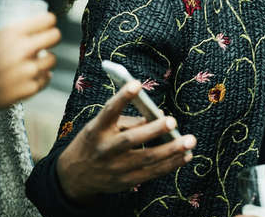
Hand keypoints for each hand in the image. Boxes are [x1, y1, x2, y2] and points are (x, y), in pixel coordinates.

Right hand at [0, 12, 60, 110]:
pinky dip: (41, 78)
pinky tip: (33, 77)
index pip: (47, 20)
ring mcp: (29, 70)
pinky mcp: (29, 88)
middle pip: (55, 37)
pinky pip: (45, 80)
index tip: (47, 24)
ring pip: (52, 60)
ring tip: (37, 61)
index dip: (48, 21)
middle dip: (52, 38)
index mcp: (12, 34)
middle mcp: (24, 50)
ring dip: (46, 60)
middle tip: (46, 42)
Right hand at [56, 80, 196, 203]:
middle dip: (153, 130)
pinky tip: (186, 156)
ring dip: (171, 150)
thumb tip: (160, 116)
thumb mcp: (101, 127)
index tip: (136, 84)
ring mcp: (115, 168)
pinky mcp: (126, 182)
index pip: (109, 111)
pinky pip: (152, 173)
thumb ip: (128, 120)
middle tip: (173, 121)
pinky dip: (171, 164)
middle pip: (130, 139)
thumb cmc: (95, 142)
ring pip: (146, 158)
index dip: (122, 98)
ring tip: (190, 141)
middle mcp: (104, 149)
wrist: (74, 177)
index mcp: (96, 130)